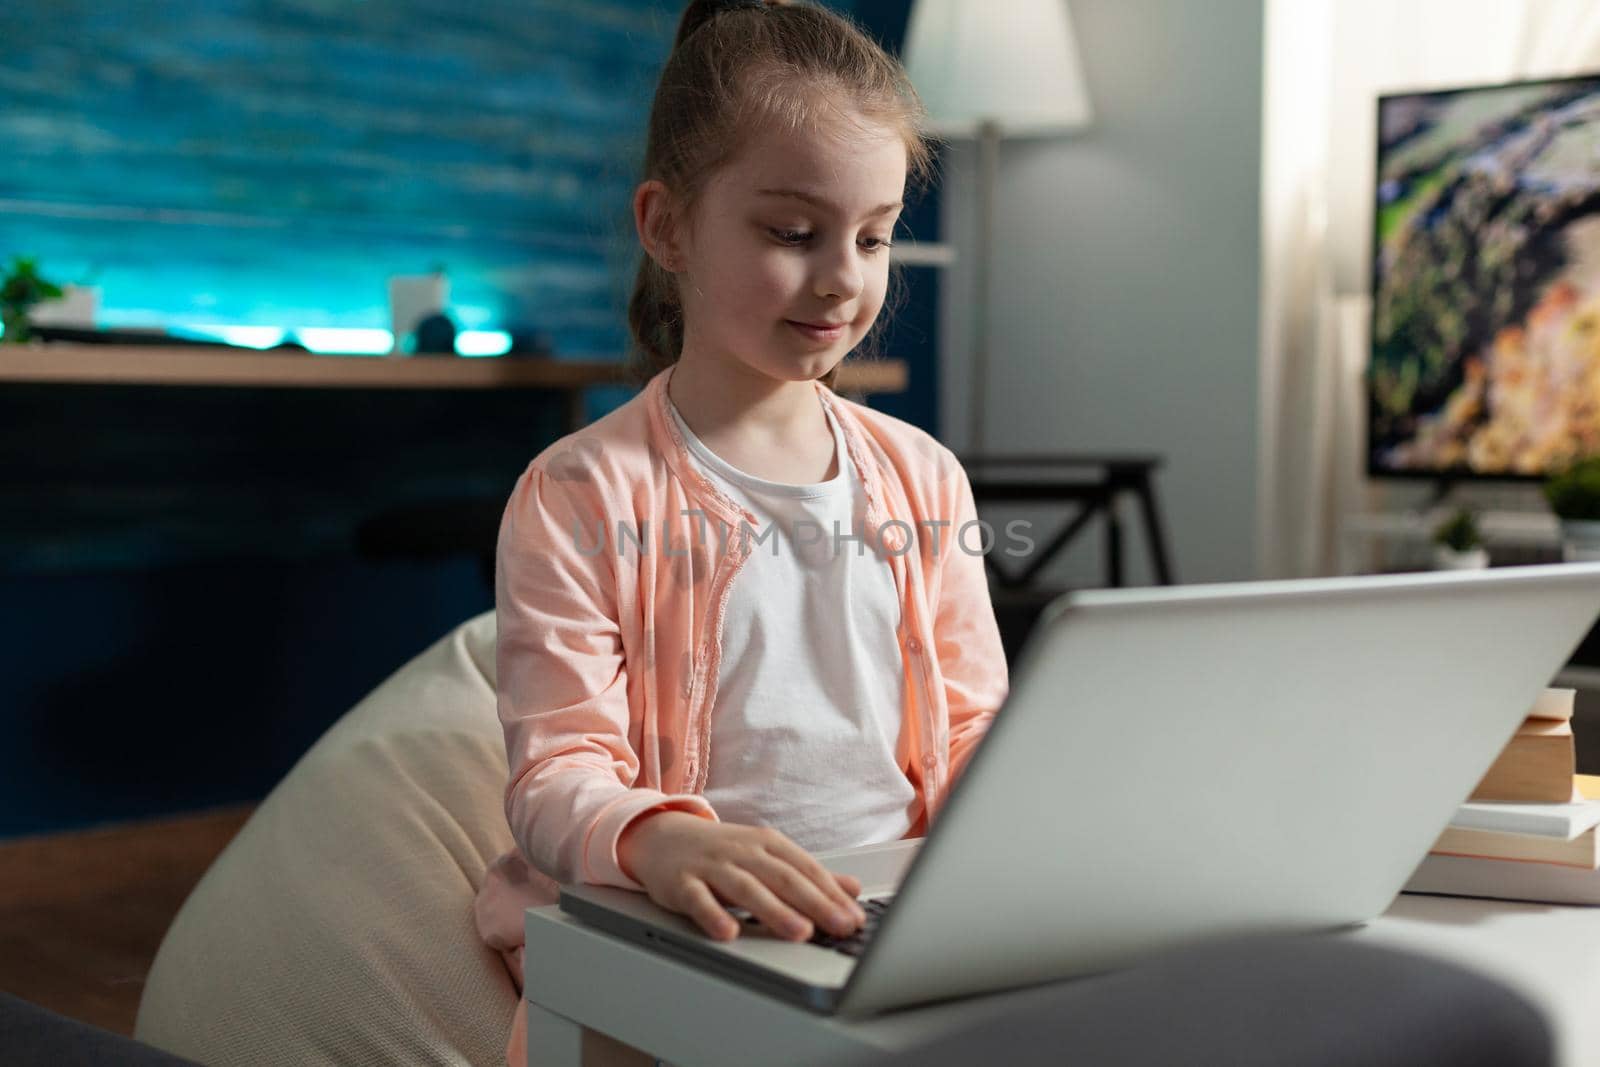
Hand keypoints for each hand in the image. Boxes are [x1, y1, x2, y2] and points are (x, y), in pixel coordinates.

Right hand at [616, 810, 866, 941]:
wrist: (662, 836)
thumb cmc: (721, 852)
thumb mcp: (767, 857)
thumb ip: (807, 875)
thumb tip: (851, 889)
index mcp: (767, 844)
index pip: (806, 869)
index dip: (832, 894)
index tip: (855, 918)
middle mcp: (742, 851)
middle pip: (783, 878)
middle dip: (816, 903)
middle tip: (842, 926)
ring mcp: (712, 865)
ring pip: (746, 888)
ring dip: (774, 911)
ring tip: (799, 932)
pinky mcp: (681, 882)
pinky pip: (698, 900)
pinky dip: (713, 915)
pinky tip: (729, 933)